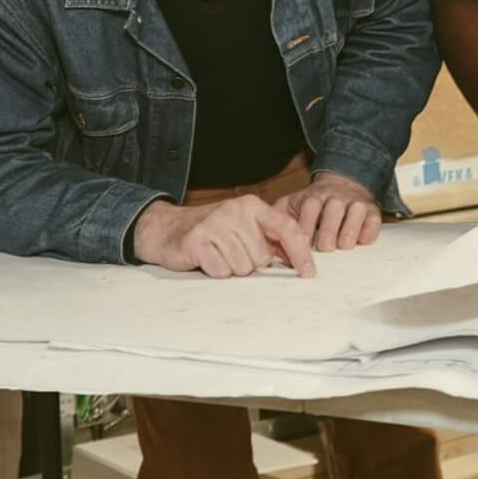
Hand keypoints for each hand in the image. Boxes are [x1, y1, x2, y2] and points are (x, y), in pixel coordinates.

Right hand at [131, 195, 315, 278]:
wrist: (168, 228)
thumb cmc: (214, 232)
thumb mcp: (244, 227)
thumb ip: (270, 238)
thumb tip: (300, 261)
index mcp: (252, 205)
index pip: (286, 227)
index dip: (300, 252)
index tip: (309, 273)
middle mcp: (235, 211)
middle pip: (261, 258)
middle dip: (250, 263)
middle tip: (232, 252)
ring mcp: (215, 224)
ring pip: (242, 268)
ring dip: (232, 268)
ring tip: (219, 254)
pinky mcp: (197, 241)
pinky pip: (221, 272)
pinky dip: (215, 272)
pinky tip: (206, 259)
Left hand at [275, 171, 381, 251]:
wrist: (342, 184)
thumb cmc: (313, 204)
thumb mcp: (293, 204)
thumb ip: (279, 217)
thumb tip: (263, 235)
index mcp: (313, 196)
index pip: (309, 208)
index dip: (306, 227)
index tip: (301, 244)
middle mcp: (335, 197)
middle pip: (333, 209)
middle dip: (328, 229)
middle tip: (325, 247)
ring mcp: (354, 203)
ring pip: (355, 211)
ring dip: (349, 229)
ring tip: (344, 245)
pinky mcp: (372, 211)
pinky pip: (373, 219)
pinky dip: (369, 231)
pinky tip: (362, 242)